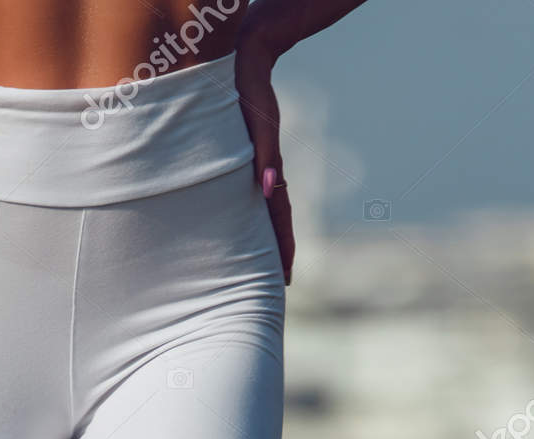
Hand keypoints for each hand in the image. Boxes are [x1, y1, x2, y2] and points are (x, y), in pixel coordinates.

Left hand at [234, 29, 294, 284]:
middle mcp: (268, 172)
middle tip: (279, 281)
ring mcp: (261, 165)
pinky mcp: (250, 157)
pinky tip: (250, 222)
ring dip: (269, 236)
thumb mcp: (259, 125)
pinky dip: (257, 213)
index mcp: (271, 170)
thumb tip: (270, 188)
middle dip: (278, 251)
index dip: (283, 247)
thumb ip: (265, 156)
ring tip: (267, 261)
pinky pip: (256, 193)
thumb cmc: (250, 94)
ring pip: (268, 209)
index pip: (279, 218)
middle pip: (276, 219)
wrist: (248, 62)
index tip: (285, 276)